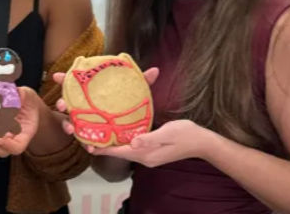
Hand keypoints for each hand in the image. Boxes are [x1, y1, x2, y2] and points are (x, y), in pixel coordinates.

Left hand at [0, 86, 39, 157]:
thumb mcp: (28, 96)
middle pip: (1, 149)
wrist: (23, 102)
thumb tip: (18, 93)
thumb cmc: (28, 101)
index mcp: (25, 133)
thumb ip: (24, 96)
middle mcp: (13, 138)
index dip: (8, 145)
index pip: (17, 147)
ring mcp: (2, 136)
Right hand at [52, 67, 159, 136]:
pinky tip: (91, 148)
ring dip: (67, 126)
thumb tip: (155, 70)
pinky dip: (86, 145)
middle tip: (63, 105)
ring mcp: (84, 121)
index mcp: (90, 92)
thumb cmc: (128, 104)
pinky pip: (84, 141)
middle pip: (66, 102)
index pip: (73, 83)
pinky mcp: (91, 136)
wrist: (134, 128)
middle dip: (62, 102)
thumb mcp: (135, 92)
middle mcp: (83, 106)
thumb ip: (142, 81)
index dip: (64, 79)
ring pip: (70, 122)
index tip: (57, 76)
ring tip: (71, 129)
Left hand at [86, 119, 212, 166]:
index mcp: (146, 154)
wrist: (203, 142)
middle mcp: (144, 158)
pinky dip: (122, 141)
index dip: (103, 148)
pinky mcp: (151, 151)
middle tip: (87, 133)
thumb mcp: (168, 132)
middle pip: (119, 152)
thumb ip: (149, 138)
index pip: (119, 152)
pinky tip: (117, 132)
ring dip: (112, 142)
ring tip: (97, 132)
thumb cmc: (186, 134)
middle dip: (104, 145)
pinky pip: (132, 147)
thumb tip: (132, 143)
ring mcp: (148, 156)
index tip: (87, 143)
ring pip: (125, 150)